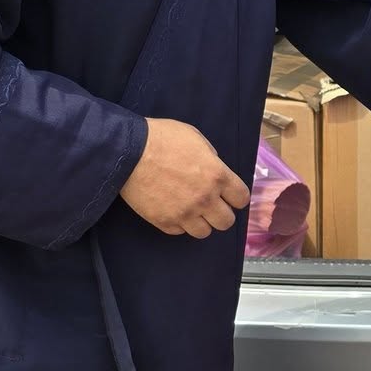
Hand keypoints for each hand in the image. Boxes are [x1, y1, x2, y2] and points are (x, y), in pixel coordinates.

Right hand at [120, 118, 250, 238]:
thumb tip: (215, 170)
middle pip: (226, 221)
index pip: (241, 199)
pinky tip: (172, 209)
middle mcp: (205, 199)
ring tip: (190, 209)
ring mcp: (184, 213)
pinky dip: (178, 223)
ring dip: (200, 221)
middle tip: (210, 204)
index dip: (236, 196)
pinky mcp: (164, 222)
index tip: (229, 195)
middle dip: (221, 212)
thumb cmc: (162, 138)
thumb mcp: (196, 139)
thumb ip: (211, 158)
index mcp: (217, 175)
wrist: (128, 151)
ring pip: (204, 232)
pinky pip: (180, 231)